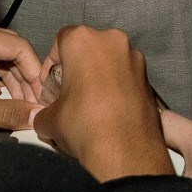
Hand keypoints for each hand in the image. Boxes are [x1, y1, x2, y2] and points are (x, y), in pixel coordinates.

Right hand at [33, 26, 174, 179]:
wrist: (126, 151)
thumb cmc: (83, 124)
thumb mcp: (50, 120)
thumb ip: (43, 113)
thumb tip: (41, 118)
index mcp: (83, 40)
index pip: (61, 41)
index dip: (51, 64)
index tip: (50, 85)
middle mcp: (112, 40)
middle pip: (88, 49)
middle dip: (77, 69)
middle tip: (69, 95)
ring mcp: (135, 56)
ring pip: (109, 61)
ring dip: (99, 77)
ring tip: (91, 104)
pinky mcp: (149, 76)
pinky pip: (126, 75)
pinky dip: (117, 87)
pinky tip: (110, 110)